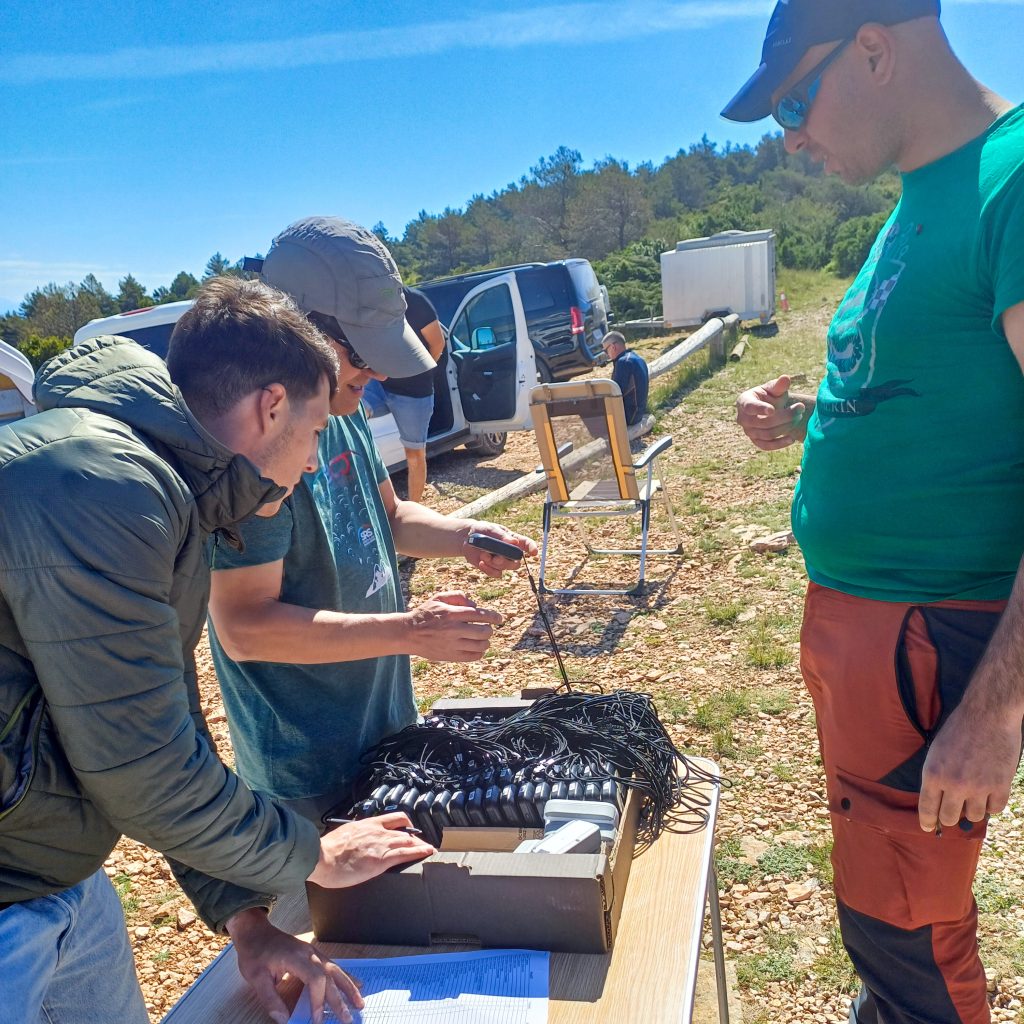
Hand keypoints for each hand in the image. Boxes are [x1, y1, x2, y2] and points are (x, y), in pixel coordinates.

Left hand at [226, 909, 362, 1023]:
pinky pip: (332, 965)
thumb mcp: (256, 978)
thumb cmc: (255, 953)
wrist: (256, 931)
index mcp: (296, 958)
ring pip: (335, 969)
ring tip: (359, 1002)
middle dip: (339, 998)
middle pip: (329, 976)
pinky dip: (344, 976)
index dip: (318, 1000)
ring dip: (348, 987)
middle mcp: (309, 953)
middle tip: (347, 1019)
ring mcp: (313, 952)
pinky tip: (354, 983)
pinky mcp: (313, 953)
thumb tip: (283, 1019)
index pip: (315, 979)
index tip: (317, 1019)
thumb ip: (270, 999)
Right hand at [308, 812, 433, 888]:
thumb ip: (357, 834)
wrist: (321, 857)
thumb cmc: (327, 849)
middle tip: (421, 843)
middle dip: (415, 838)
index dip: (406, 823)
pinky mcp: (381, 860)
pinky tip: (428, 852)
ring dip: (420, 845)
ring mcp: (381, 845)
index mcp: (368, 824)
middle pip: (404, 831)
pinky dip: (420, 852)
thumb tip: (359, 839)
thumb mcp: (345, 834)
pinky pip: (406, 854)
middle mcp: (378, 831)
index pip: (394, 818)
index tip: (410, 828)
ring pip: (408, 841)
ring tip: (428, 848)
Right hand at [404, 591, 503, 660]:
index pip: (480, 615)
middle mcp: (453, 630)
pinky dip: (479, 652)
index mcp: (452, 614)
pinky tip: (477, 648)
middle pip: (483, 631)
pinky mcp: (450, 656)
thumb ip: (458, 595)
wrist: (408, 633)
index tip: (499, 618)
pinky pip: (473, 657)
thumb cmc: (425, 614)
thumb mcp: (439, 598)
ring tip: (482, 638)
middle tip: (487, 628)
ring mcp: (452, 645)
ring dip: (486, 641)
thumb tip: (474, 604)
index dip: (493, 617)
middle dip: (489, 629)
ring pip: (480, 645)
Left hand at [461, 522, 537, 578]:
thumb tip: (513, 542)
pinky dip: (488, 569)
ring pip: (506, 568)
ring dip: (494, 563)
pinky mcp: (493, 568)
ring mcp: (502, 561)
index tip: (534, 552)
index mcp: (513, 539)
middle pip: (517, 562)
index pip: (526, 544)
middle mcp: (510, 552)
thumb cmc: (481, 530)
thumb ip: (501, 536)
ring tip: (483, 554)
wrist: (467, 538)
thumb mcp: (490, 529)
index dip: (532, 548)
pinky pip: (496, 574)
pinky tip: (481, 562)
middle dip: (506, 561)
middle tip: (496, 558)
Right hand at [735, 375, 806, 450]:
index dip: (760, 409)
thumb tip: (785, 378)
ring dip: (786, 426)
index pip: (750, 407)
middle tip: (801, 407)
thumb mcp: (774, 389)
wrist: (770, 409)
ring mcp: (748, 431)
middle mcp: (742, 418)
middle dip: (785, 416)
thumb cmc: (771, 396)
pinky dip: (779, 444)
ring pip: (768, 434)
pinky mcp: (756, 441)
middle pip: (763, 422)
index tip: (772, 410)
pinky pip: (766, 446)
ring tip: (799, 416)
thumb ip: (779, 385)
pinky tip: (792, 438)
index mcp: (744, 401)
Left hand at [918, 700, 1022, 831]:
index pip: (927, 808)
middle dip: (949, 817)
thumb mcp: (936, 750)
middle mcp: (954, 784)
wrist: (988, 714)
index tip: (928, 828)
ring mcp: (979, 787)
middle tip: (953, 811)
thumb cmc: (958, 728)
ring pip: (973, 816)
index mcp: (933, 774)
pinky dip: (991, 805)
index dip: (927, 821)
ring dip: (972, 809)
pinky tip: (989, 794)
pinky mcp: (1000, 786)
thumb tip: (937, 800)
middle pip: (949, 818)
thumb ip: (936, 776)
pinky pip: (995, 809)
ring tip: (972, 796)